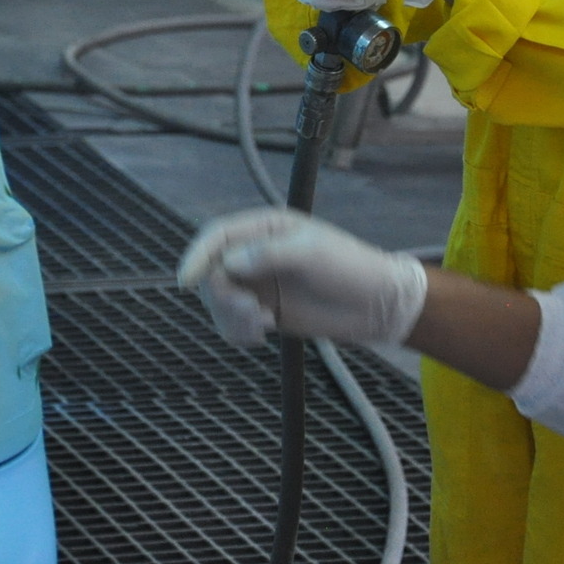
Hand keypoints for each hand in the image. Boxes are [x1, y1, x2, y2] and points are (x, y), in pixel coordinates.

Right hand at [177, 208, 428, 346]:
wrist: (377, 304)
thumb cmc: (350, 268)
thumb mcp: (311, 254)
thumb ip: (269, 255)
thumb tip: (229, 263)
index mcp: (264, 228)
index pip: (216, 236)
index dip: (196, 256)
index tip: (186, 281)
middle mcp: (255, 253)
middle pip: (210, 272)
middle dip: (222, 297)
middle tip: (252, 313)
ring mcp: (258, 283)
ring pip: (217, 301)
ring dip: (230, 318)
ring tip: (264, 325)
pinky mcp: (263, 309)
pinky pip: (230, 322)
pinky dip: (237, 332)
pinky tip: (261, 335)